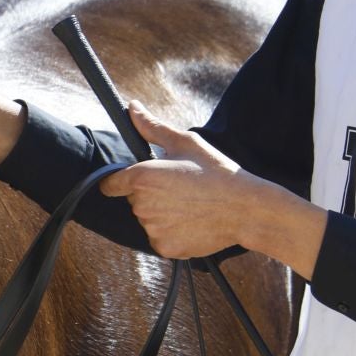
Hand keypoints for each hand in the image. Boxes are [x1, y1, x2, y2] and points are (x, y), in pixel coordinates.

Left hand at [99, 104, 253, 258]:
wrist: (245, 208)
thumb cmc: (215, 171)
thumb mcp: (185, 142)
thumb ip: (152, 127)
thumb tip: (132, 107)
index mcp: (141, 178)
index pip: (110, 184)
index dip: (122, 180)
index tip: (142, 180)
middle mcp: (141, 206)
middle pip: (133, 200)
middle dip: (149, 194)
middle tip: (180, 188)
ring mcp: (152, 229)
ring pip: (147, 220)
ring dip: (160, 213)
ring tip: (190, 204)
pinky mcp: (164, 248)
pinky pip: (159, 238)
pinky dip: (171, 232)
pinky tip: (192, 221)